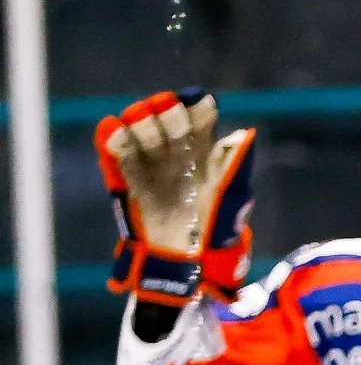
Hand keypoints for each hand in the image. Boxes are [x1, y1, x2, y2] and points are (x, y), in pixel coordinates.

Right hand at [95, 90, 256, 321]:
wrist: (189, 260)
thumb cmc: (215, 229)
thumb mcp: (229, 197)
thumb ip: (232, 166)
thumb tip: (242, 135)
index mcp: (203, 154)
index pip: (198, 120)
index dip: (196, 108)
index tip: (200, 103)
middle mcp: (175, 154)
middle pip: (167, 120)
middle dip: (167, 113)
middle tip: (170, 113)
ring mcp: (151, 166)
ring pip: (140, 131)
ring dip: (141, 121)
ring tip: (143, 123)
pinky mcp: (129, 180)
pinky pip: (117, 155)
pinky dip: (113, 139)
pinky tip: (114, 128)